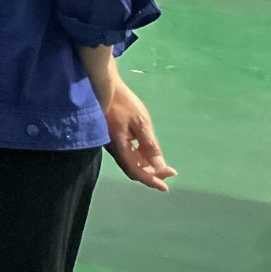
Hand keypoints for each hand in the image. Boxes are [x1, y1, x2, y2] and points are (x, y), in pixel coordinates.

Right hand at [102, 76, 176, 192]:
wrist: (103, 85)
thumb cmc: (123, 103)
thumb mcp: (141, 122)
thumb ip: (150, 146)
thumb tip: (160, 167)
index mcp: (120, 147)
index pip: (137, 171)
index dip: (152, 180)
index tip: (166, 186)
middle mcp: (113, 148)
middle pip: (133, 169)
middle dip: (151, 173)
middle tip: (169, 173)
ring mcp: (110, 142)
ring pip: (129, 161)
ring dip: (145, 166)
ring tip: (161, 165)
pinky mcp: (110, 136)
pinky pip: (126, 153)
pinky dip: (138, 157)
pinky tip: (146, 152)